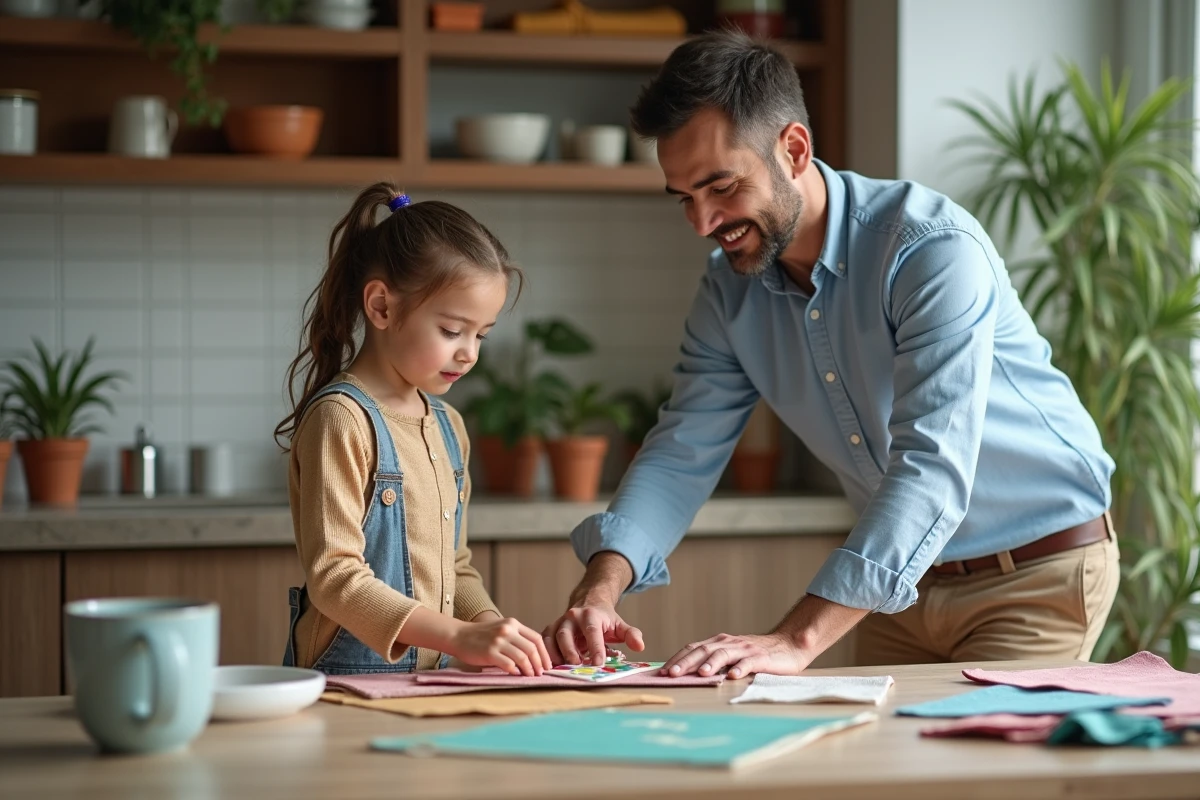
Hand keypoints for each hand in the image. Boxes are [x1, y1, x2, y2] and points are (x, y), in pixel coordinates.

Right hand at [449, 616, 551, 676]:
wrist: (459, 635)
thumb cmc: (481, 636)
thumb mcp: (501, 629)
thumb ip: (516, 637)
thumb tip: (535, 655)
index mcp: (513, 624)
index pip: (536, 638)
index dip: (544, 653)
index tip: (547, 665)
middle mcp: (507, 630)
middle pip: (532, 649)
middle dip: (539, 663)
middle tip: (541, 673)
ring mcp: (498, 641)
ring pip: (522, 657)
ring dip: (529, 669)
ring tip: (530, 676)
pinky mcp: (489, 652)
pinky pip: (509, 664)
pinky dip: (515, 671)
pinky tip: (516, 674)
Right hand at [543, 602, 644, 665]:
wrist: (589, 603)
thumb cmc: (605, 619)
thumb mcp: (620, 625)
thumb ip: (631, 635)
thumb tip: (640, 646)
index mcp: (590, 615)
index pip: (592, 631)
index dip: (595, 648)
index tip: (598, 663)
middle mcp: (571, 617)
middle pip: (565, 634)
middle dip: (570, 651)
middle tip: (577, 666)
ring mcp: (559, 622)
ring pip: (551, 638)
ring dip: (555, 654)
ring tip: (562, 668)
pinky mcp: (550, 630)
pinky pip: (544, 641)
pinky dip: (545, 654)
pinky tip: (552, 666)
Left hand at [661, 632, 809, 679]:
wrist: (788, 645)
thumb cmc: (755, 655)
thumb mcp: (730, 655)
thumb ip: (712, 662)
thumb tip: (685, 674)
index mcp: (718, 642)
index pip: (693, 648)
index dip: (677, 659)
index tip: (662, 671)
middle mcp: (729, 643)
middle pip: (703, 650)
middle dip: (686, 662)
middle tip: (672, 674)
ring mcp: (745, 649)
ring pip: (724, 654)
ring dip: (711, 664)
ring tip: (701, 674)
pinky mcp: (761, 658)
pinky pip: (749, 662)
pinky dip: (740, 668)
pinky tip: (733, 676)